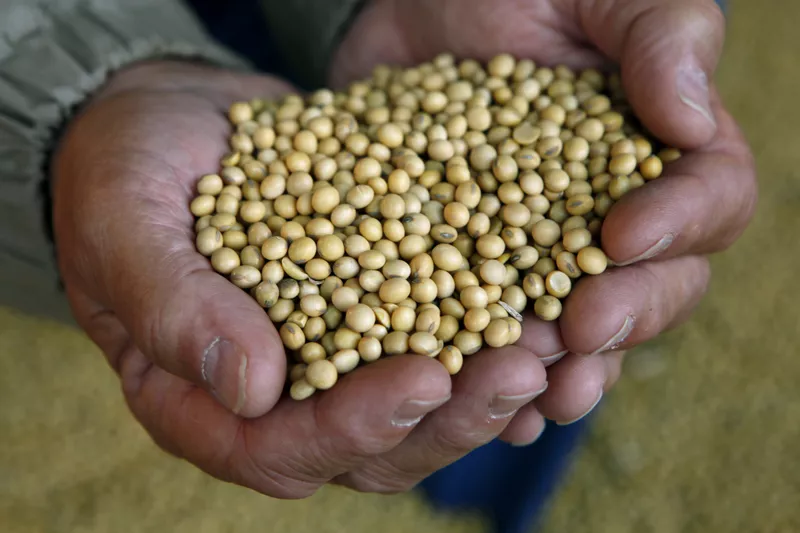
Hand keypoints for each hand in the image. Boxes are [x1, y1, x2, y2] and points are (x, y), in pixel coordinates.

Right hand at [52, 61, 549, 496]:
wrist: (170, 125)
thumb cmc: (125, 171)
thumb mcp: (127, 224)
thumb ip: (172, 308)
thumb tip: (252, 388)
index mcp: (199, 401)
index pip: (279, 448)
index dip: (354, 427)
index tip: (422, 378)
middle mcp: (273, 399)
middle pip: (370, 449)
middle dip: (448, 418)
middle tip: (520, 369)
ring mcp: (328, 360)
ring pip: (417, 409)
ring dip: (485, 387)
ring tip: (549, 344)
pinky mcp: (370, 312)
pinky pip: (435, 342)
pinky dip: (486, 336)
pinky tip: (539, 314)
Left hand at [330, 0, 756, 478]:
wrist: (413, 10)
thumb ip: (659, 36)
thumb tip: (693, 122)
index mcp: (665, 152)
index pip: (708, 200)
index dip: (677, 226)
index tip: (623, 235)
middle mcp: (617, 214)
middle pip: (657, 285)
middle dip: (625, 314)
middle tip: (581, 332)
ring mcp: (548, 252)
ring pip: (586, 330)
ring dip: (571, 368)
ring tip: (543, 394)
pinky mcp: (480, 270)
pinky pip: (505, 336)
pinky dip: (502, 373)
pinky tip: (493, 408)